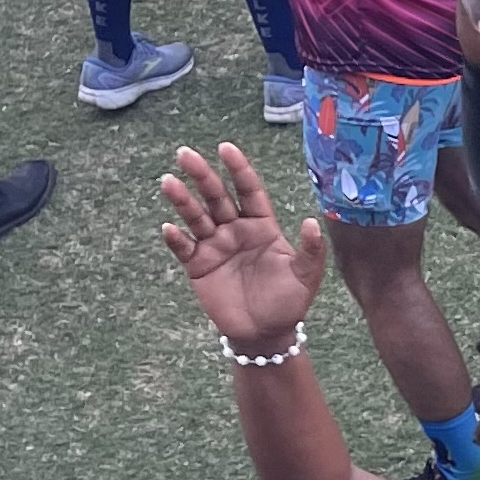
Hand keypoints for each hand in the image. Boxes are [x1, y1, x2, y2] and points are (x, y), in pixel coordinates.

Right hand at [159, 142, 327, 349]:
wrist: (266, 332)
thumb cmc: (289, 301)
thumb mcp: (306, 275)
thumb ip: (310, 250)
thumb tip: (312, 222)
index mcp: (262, 225)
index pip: (248, 190)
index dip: (238, 169)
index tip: (226, 148)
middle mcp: (236, 230)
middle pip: (216, 196)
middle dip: (202, 175)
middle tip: (185, 154)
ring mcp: (215, 246)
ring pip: (195, 217)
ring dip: (182, 200)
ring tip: (168, 182)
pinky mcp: (198, 265)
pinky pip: (184, 247)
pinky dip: (176, 238)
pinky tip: (169, 228)